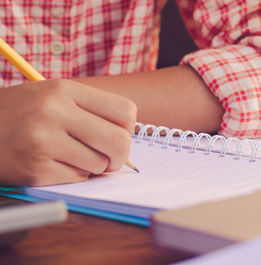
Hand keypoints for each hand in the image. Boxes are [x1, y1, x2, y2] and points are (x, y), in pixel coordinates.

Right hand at [0, 79, 136, 185]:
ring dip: (93, 166)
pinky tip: (53, 164)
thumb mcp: (53, 97)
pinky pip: (78, 179)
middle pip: (120, 142)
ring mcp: (43, 140)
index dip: (128, 128)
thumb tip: (128, 142)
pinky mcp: (35, 168)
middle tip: (108, 158)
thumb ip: (91, 113)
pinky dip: (73, 175)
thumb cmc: (21, 114)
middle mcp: (55, 111)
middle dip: (119, 156)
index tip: (116, 134)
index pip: (126, 111)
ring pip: (100, 165)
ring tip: (70, 155)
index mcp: (64, 89)